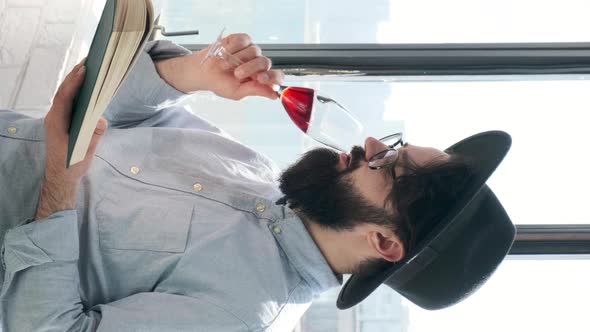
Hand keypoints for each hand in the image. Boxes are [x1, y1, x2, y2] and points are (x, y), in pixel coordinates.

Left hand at [35, 59, 107, 219]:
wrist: (62, 175)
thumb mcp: (86, 150)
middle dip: (75, 76)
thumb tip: (101, 120)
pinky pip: (70, 102)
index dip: (73, 83)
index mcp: (57, 122)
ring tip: (89, 68)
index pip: (64, 97)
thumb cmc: (72, 163)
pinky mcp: (64, 120)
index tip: (84, 70)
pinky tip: (88, 86)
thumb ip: (94, 134)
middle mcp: (55, 117)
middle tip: (89, 61)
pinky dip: (78, 92)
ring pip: (66, 95)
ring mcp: (59, 118)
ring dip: (76, 82)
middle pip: (64, 91)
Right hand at [155, 33, 283, 99]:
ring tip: (225, 65)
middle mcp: (258, 63)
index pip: (276, 76)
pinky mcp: (242, 40)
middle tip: (237, 74)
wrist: (203, 72)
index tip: (261, 79)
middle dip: (251, 68)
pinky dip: (233, 48)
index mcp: (260, 78)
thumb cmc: (220, 83)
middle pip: (265, 62)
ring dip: (238, 59)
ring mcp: (250, 51)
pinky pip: (244, 41)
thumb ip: (255, 90)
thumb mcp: (237, 92)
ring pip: (254, 51)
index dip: (273, 77)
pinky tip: (225, 53)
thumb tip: (274, 95)